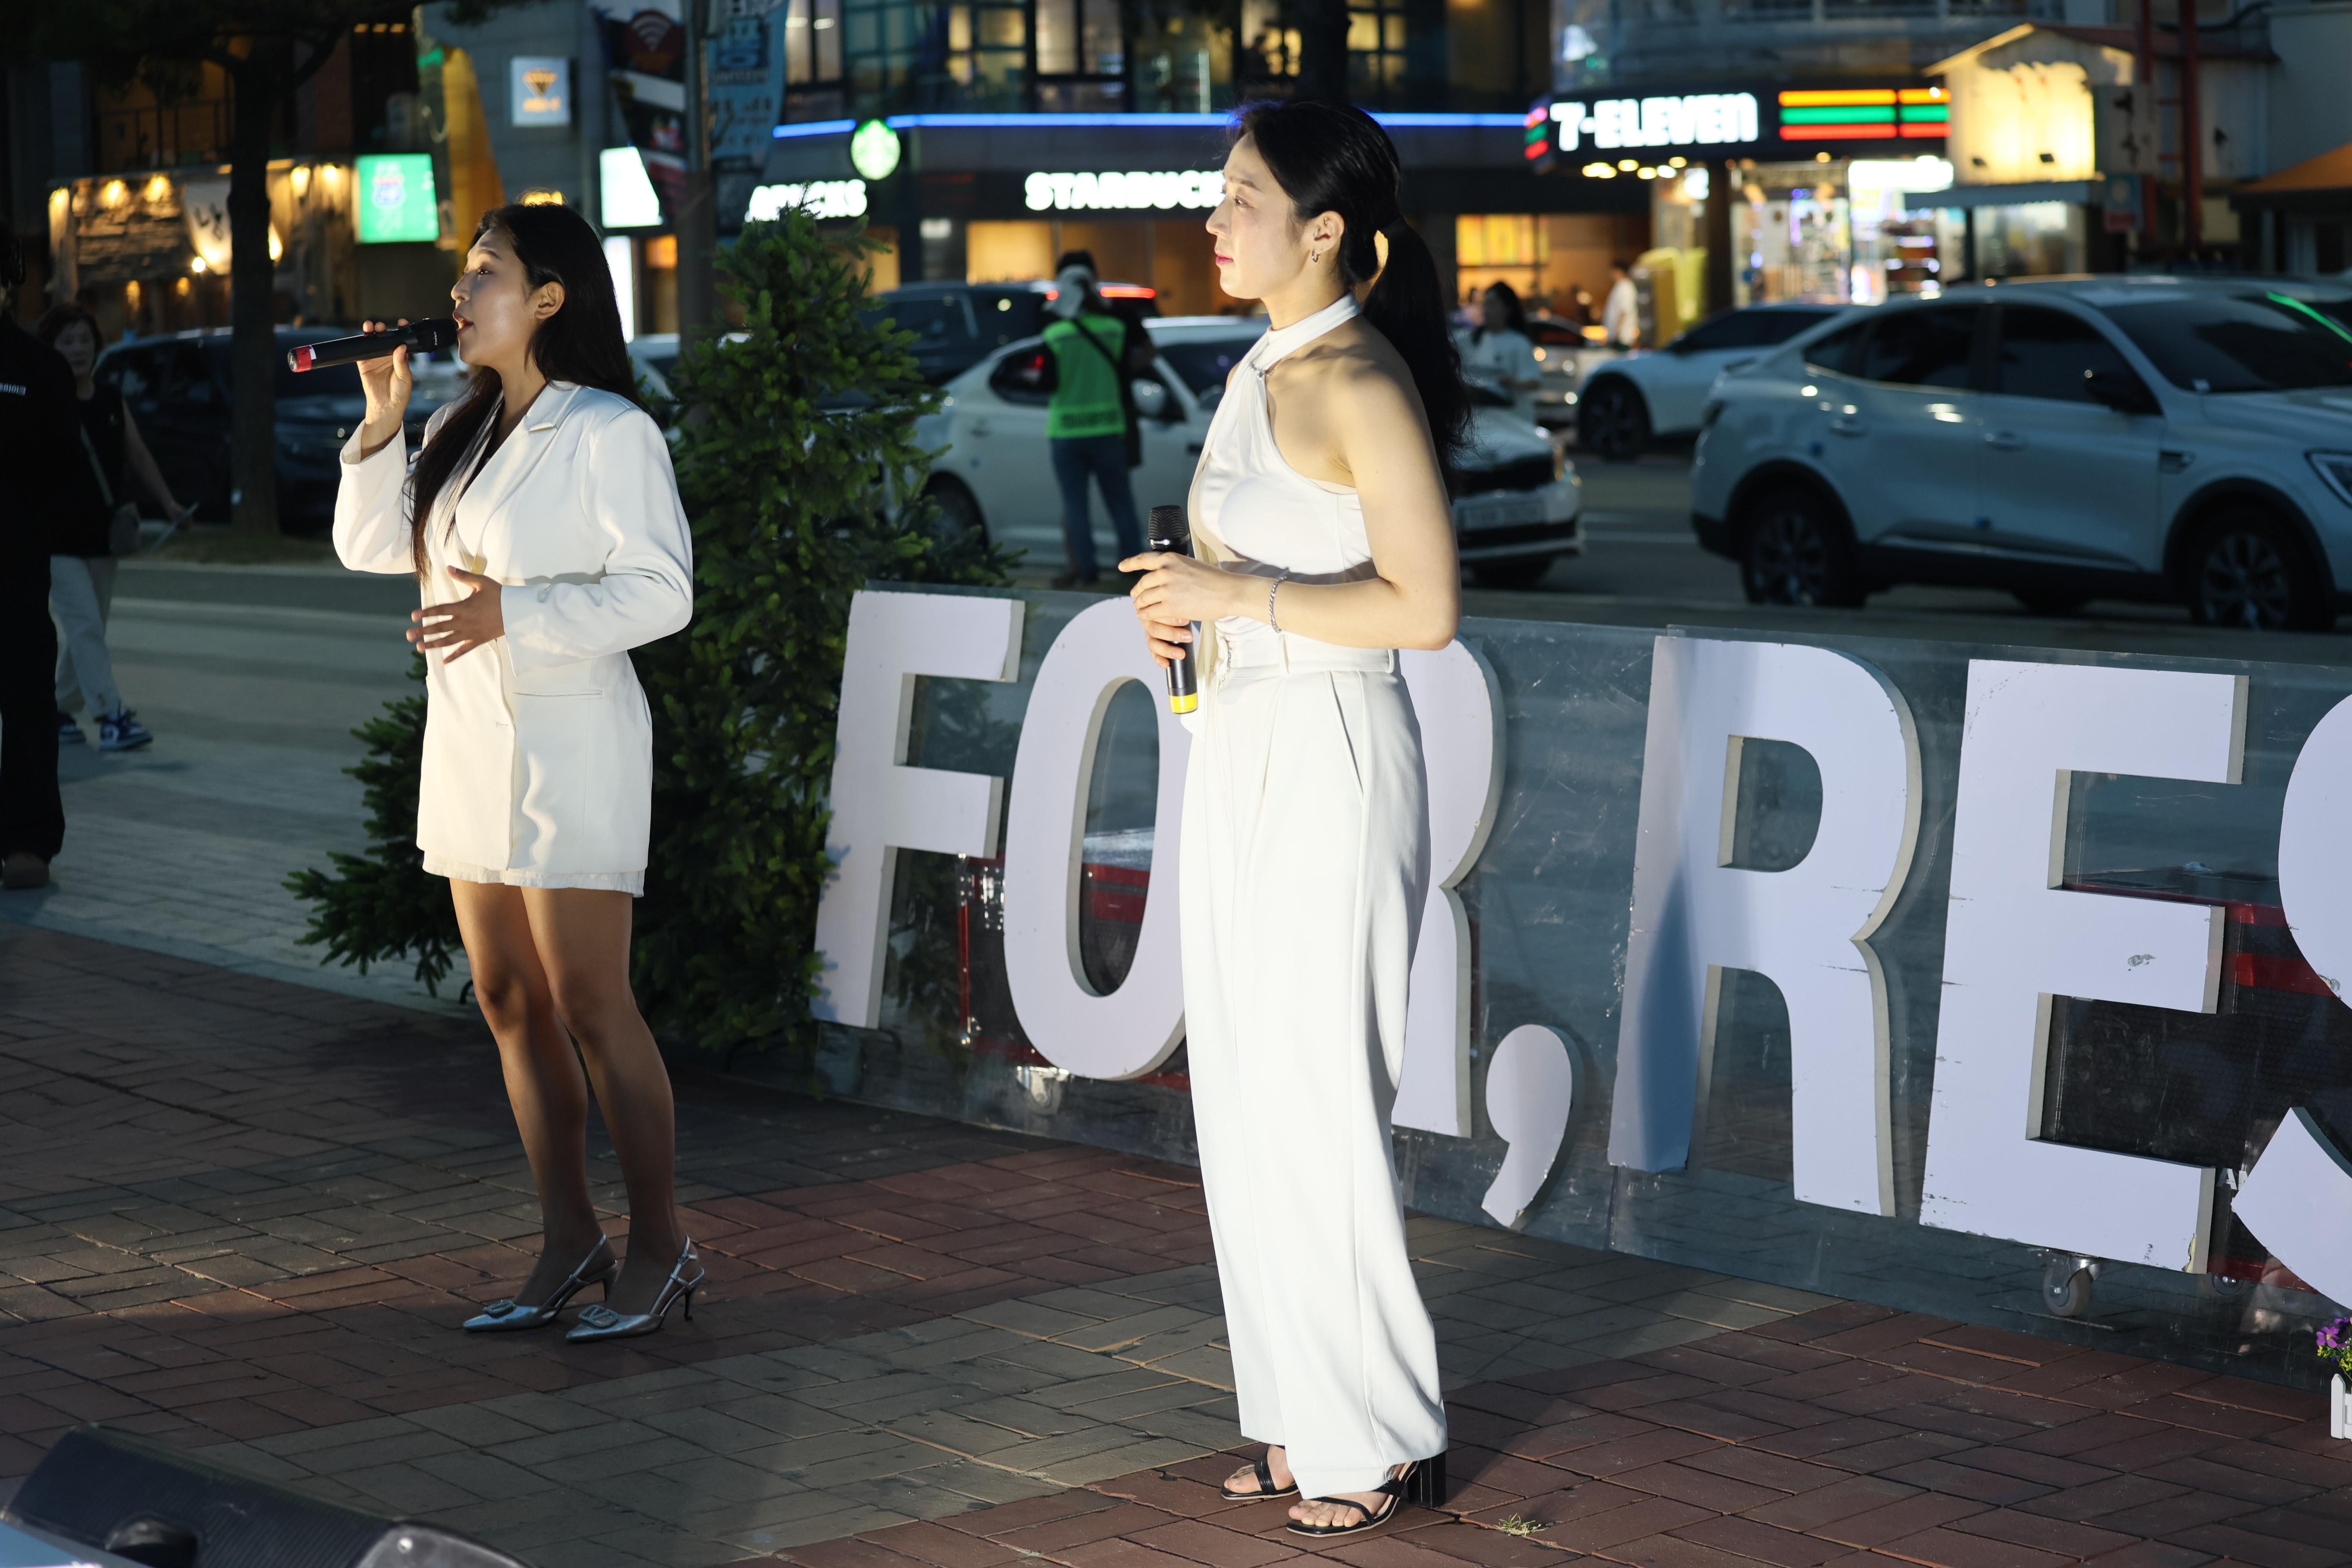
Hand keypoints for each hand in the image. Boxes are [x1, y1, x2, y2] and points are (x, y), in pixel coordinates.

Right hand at [356, 319, 412, 456]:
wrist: (387, 405)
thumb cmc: (400, 392)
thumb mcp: (405, 378)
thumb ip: (402, 363)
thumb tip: (401, 347)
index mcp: (400, 356)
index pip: (400, 340)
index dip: (401, 330)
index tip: (402, 323)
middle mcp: (387, 355)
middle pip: (384, 337)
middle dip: (383, 329)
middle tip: (382, 327)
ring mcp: (375, 358)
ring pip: (372, 341)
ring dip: (371, 332)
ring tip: (370, 326)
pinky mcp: (364, 363)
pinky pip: (361, 351)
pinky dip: (361, 343)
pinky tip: (363, 336)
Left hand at [408, 566, 503, 663]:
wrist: (517, 611)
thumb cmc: (499, 595)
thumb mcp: (482, 582)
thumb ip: (463, 576)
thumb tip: (448, 568)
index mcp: (463, 607)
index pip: (440, 611)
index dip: (426, 613)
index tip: (414, 616)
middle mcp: (464, 622)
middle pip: (440, 627)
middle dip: (423, 631)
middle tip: (408, 635)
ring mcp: (470, 633)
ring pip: (448, 640)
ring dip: (433, 644)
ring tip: (419, 647)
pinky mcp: (478, 640)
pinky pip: (464, 650)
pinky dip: (454, 656)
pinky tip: (444, 662)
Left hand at [1120, 549, 1233, 669]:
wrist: (1228, 592)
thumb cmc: (1214, 580)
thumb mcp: (1191, 564)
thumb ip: (1175, 567)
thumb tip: (1163, 573)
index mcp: (1171, 558)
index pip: (1143, 560)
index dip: (1130, 564)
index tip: (1122, 567)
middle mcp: (1165, 571)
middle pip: (1142, 583)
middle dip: (1137, 592)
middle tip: (1135, 597)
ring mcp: (1167, 589)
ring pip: (1144, 599)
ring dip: (1139, 605)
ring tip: (1139, 609)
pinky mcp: (1170, 606)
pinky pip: (1150, 612)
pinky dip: (1145, 615)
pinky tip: (1144, 616)